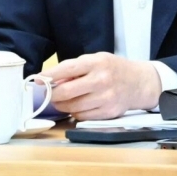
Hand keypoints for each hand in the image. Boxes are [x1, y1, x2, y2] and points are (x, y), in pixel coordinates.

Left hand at [38, 52, 160, 119]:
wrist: (139, 82)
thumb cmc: (114, 69)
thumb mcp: (96, 59)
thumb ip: (76, 68)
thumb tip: (52, 79)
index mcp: (97, 63)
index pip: (67, 69)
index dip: (49, 76)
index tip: (38, 79)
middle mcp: (101, 80)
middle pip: (66, 92)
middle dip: (52, 94)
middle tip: (48, 93)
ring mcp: (105, 98)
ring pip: (72, 106)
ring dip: (62, 105)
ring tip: (62, 99)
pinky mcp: (108, 112)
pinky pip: (82, 116)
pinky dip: (75, 112)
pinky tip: (76, 105)